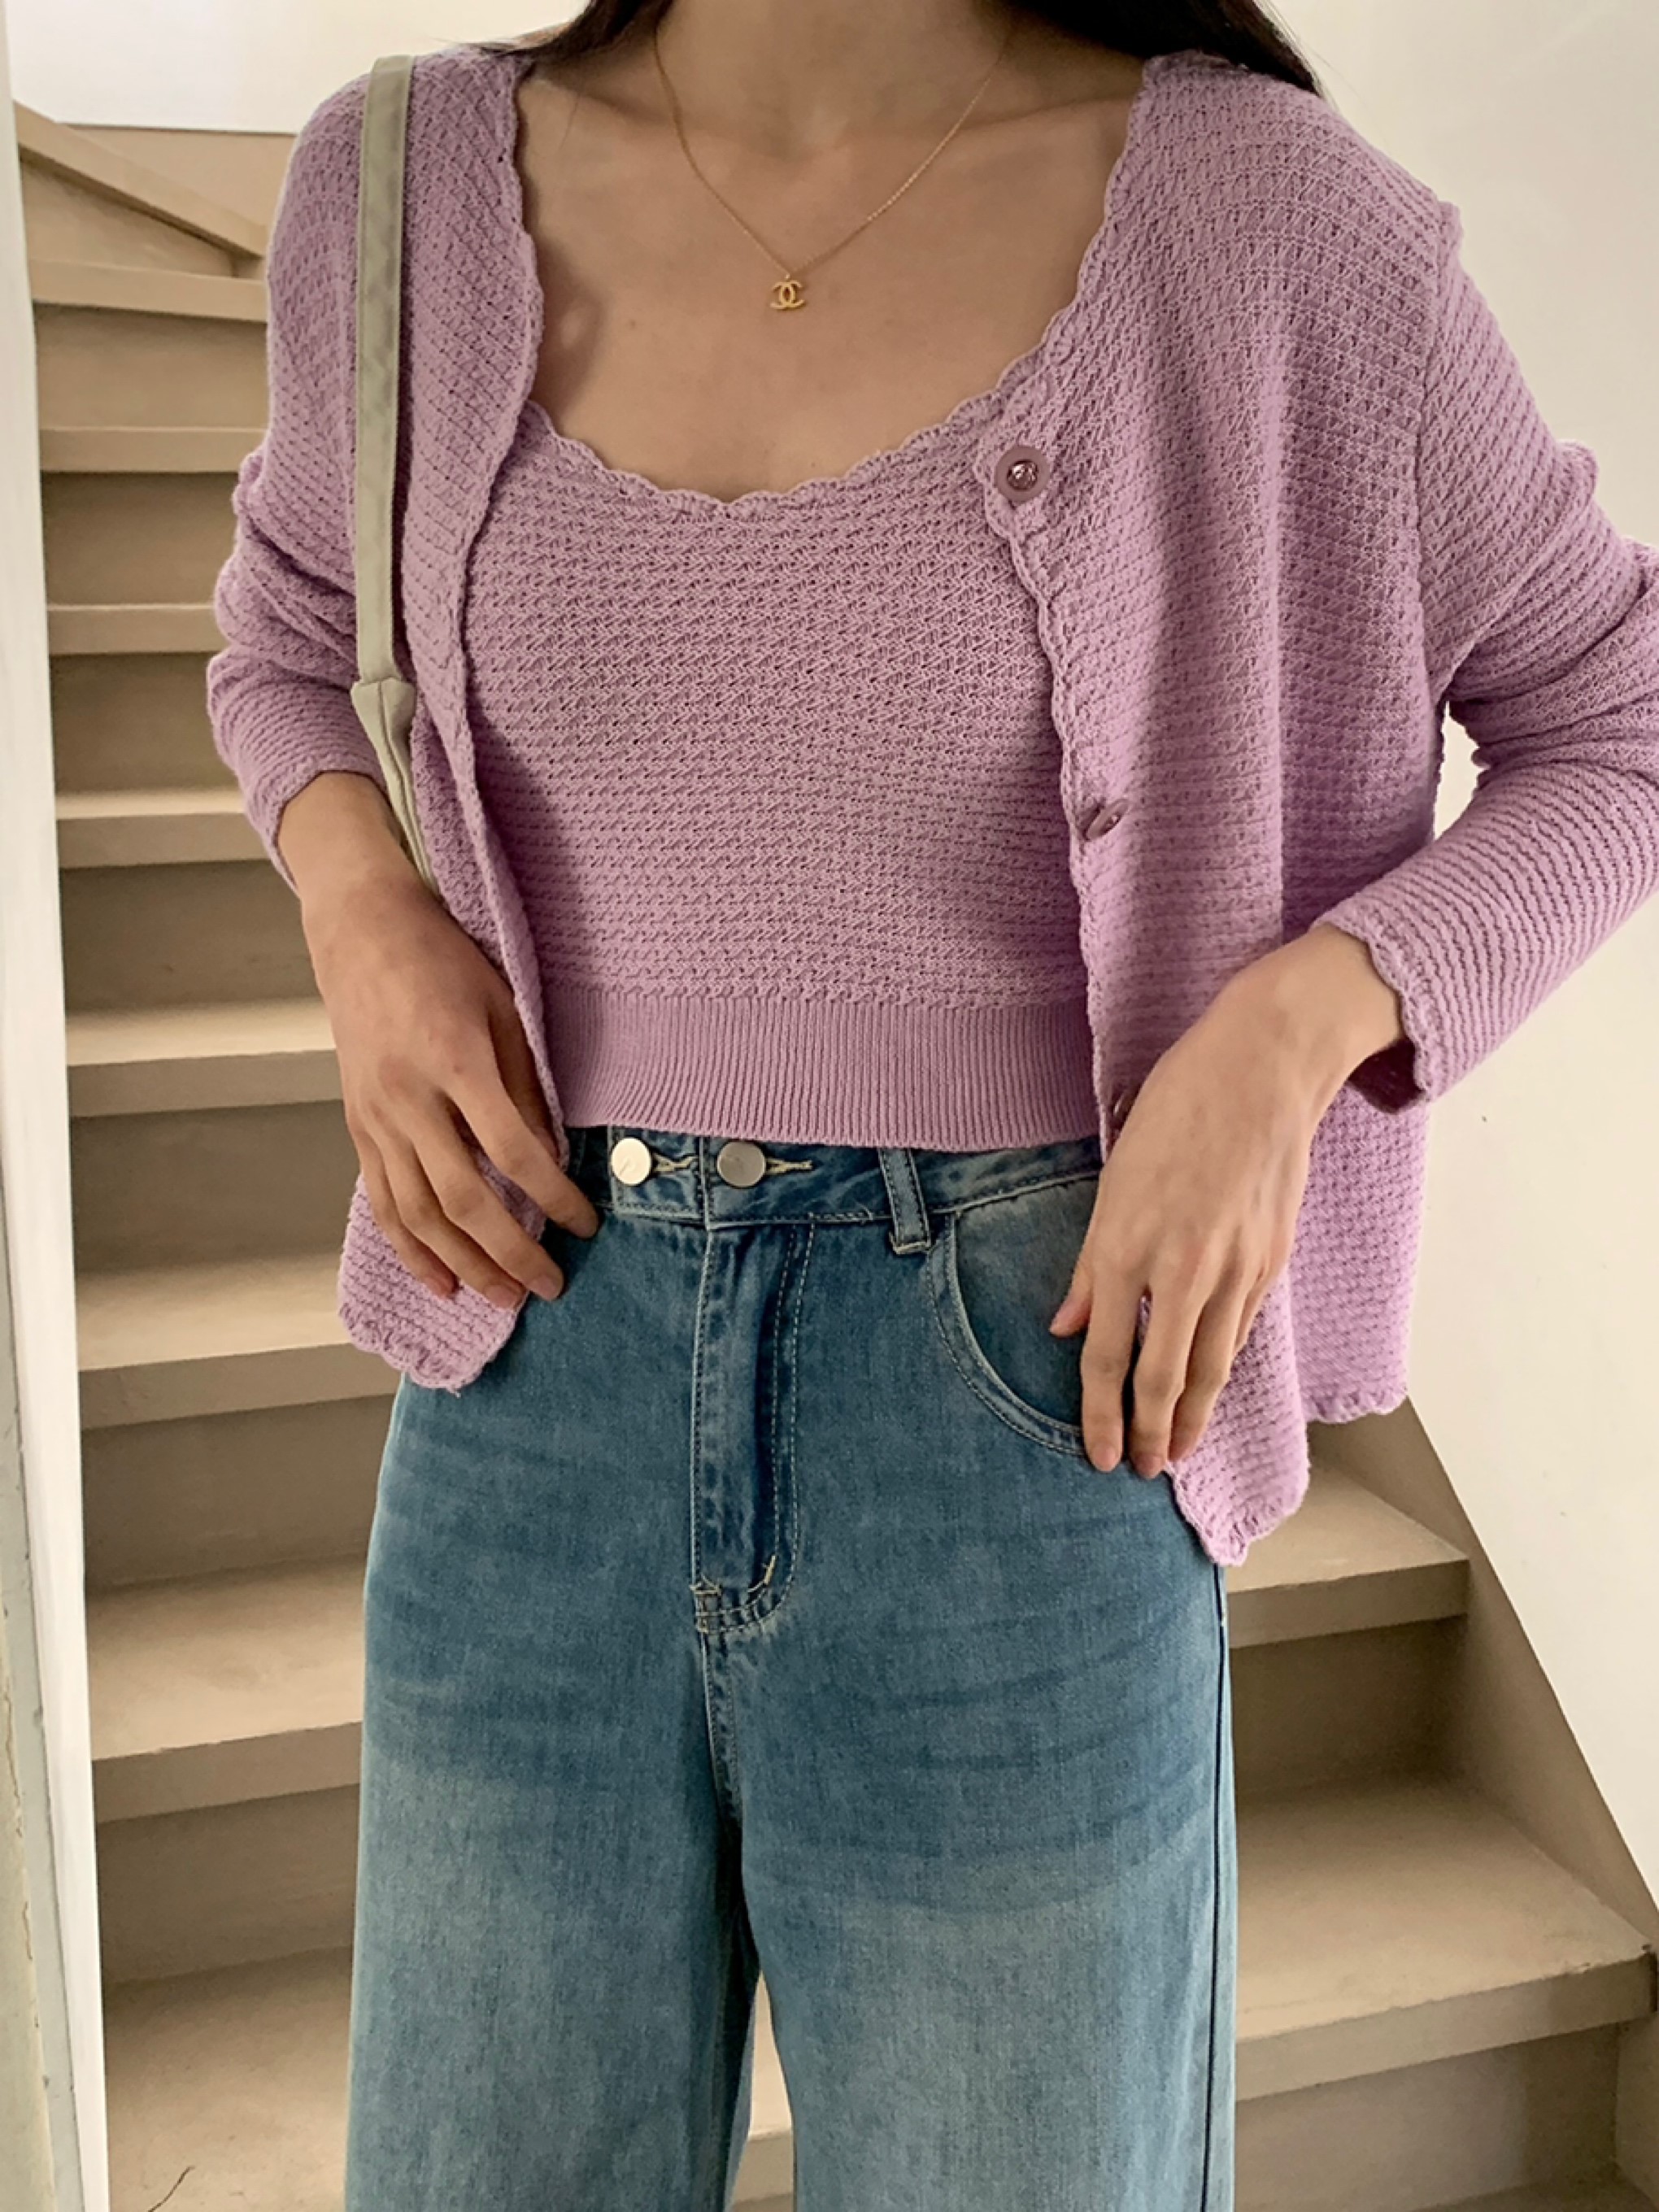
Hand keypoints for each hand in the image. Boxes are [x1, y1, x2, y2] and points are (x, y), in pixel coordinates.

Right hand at [302, 868, 599, 1307]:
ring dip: (463, 1265)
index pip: (514, 1152)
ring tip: (504, 1298)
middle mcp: (409, 1100)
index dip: (554, 1197)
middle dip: (510, 1253)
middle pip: (462, 1200)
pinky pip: (383, 1202)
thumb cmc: (444, 964)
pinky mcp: (357, 1128)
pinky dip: (411, 1249)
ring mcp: (376, 1118)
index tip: (587, 1224)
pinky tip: (442, 1281)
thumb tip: (551, 1159)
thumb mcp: (504, 1011)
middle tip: (549, 1286)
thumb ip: (525, 1088)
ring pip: (418, 1214)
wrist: (362, 934)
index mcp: (456, 1063)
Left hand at [1047, 990, 1333, 1478]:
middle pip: (1160, 1376)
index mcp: (1128, 1245)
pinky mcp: (1272, 1259)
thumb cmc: (1177, 1110)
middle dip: (1148, 1434)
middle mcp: (1181, 1267)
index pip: (1108, 1355)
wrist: (1262, 1069)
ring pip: (1211, 1365)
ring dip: (1191, 1417)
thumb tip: (1067, 1325)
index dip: (1099, 1414)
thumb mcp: (1115, 1179)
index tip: (1096, 1455)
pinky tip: (1210, 1386)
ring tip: (1176, 1450)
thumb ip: (1091, 1263)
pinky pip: (1242, 1329)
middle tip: (1139, 1470)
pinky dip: (1223, 1367)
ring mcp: (1234, 1267)